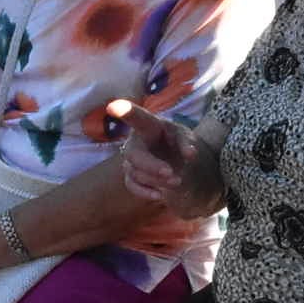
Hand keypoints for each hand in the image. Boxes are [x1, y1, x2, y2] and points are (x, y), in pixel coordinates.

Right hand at [113, 98, 215, 216]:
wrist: (172, 158)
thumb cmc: (174, 140)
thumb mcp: (184, 136)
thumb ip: (187, 142)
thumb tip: (190, 154)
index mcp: (148, 125)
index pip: (137, 117)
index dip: (125, 111)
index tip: (112, 106)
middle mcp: (135, 141)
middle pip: (134, 154)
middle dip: (151, 166)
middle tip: (171, 174)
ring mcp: (130, 160)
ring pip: (137, 173)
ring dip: (157, 180)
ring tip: (177, 181)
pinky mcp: (131, 176)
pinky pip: (132, 186)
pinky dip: (145, 192)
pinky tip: (160, 196)